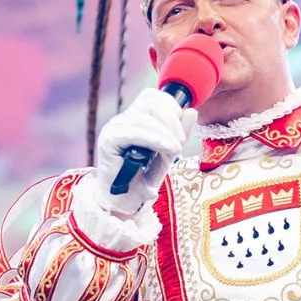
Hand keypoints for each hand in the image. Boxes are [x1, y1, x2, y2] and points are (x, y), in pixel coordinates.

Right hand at [93, 87, 192, 214]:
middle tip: (180, 142)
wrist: (124, 204)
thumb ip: (179, 133)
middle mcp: (121, 120)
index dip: (171, 106)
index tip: (181, 129)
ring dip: (166, 132)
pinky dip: (155, 138)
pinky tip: (167, 148)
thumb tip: (192, 110)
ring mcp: (113, 129)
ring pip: (144, 116)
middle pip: (150, 102)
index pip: (152, 96)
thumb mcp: (167, 154)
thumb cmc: (143, 180)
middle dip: (172, 120)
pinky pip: (134, 131)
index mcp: (134, 118)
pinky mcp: (108, 141)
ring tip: (175, 149)